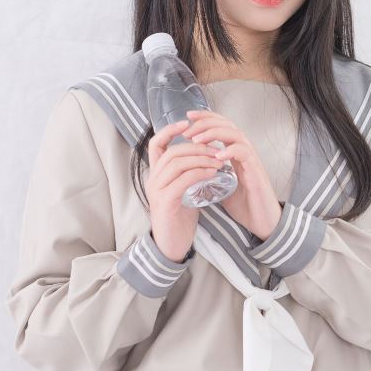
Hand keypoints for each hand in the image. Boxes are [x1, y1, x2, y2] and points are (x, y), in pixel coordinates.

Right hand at [146, 119, 222, 262]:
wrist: (171, 247)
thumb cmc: (178, 220)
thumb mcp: (182, 192)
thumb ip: (187, 176)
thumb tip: (205, 159)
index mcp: (156, 175)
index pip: (156, 144)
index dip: (170, 130)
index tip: (187, 123)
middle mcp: (153, 180)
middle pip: (172, 151)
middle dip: (196, 147)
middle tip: (216, 149)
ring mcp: (157, 191)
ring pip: (177, 163)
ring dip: (200, 158)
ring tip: (218, 161)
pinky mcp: (165, 202)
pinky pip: (182, 180)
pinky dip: (199, 173)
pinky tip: (212, 173)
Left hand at [184, 109, 282, 240]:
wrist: (263, 222)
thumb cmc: (245, 205)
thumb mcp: (221, 187)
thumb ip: (210, 175)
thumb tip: (191, 172)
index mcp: (235, 153)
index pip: (221, 126)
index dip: (206, 118)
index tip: (188, 118)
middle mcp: (244, 152)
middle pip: (227, 124)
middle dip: (206, 122)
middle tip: (189, 128)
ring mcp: (251, 160)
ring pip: (236, 134)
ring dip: (215, 133)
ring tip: (198, 140)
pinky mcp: (256, 171)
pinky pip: (244, 152)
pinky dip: (231, 150)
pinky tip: (217, 155)